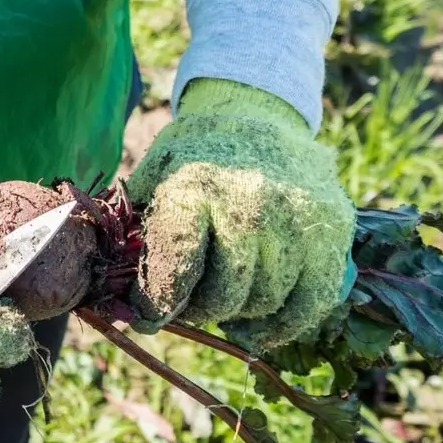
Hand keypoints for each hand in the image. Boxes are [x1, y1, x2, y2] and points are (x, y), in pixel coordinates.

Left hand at [128, 79, 354, 347]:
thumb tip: (110, 294)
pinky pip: (310, 303)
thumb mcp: (153, 175)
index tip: (146, 317)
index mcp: (195, 187)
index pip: (176, 267)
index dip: (157, 302)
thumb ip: (134, 230)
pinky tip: (254, 329)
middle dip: (197, 311)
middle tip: (185, 308)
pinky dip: (281, 326)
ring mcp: (296, 219)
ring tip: (217, 304)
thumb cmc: (195, 155)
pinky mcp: (333, 232)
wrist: (257, 114)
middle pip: (223, 294)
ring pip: (264, 301)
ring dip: (235, 316)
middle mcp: (248, 203)